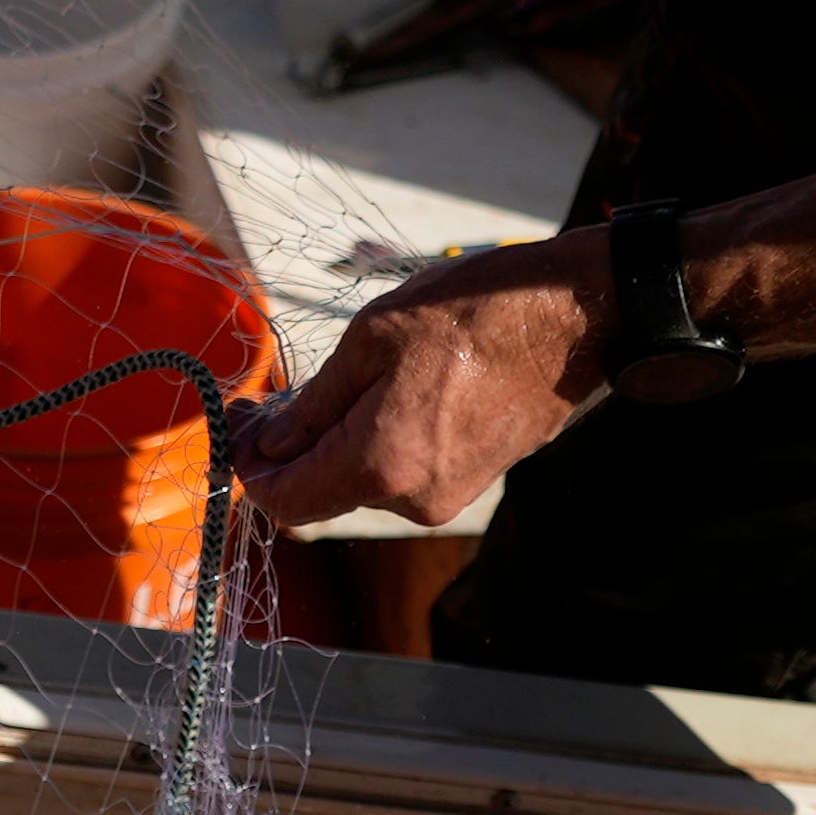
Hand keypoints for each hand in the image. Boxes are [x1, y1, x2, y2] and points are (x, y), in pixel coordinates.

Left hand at [234, 233, 610, 527]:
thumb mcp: (371, 339)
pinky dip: (374, 442)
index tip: (242, 425)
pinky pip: (399, 473)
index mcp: (381, 465)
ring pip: (360, 482)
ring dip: (333, 443)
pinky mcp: (471, 482)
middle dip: (289, 451)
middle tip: (271, 397)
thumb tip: (271, 442)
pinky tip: (380, 394)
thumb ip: (314, 402)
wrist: (573, 318)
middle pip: (321, 493)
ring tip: (337, 383)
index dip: (251, 467)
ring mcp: (447, 497)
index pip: (286, 501)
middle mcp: (412, 499)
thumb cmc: (475, 313)